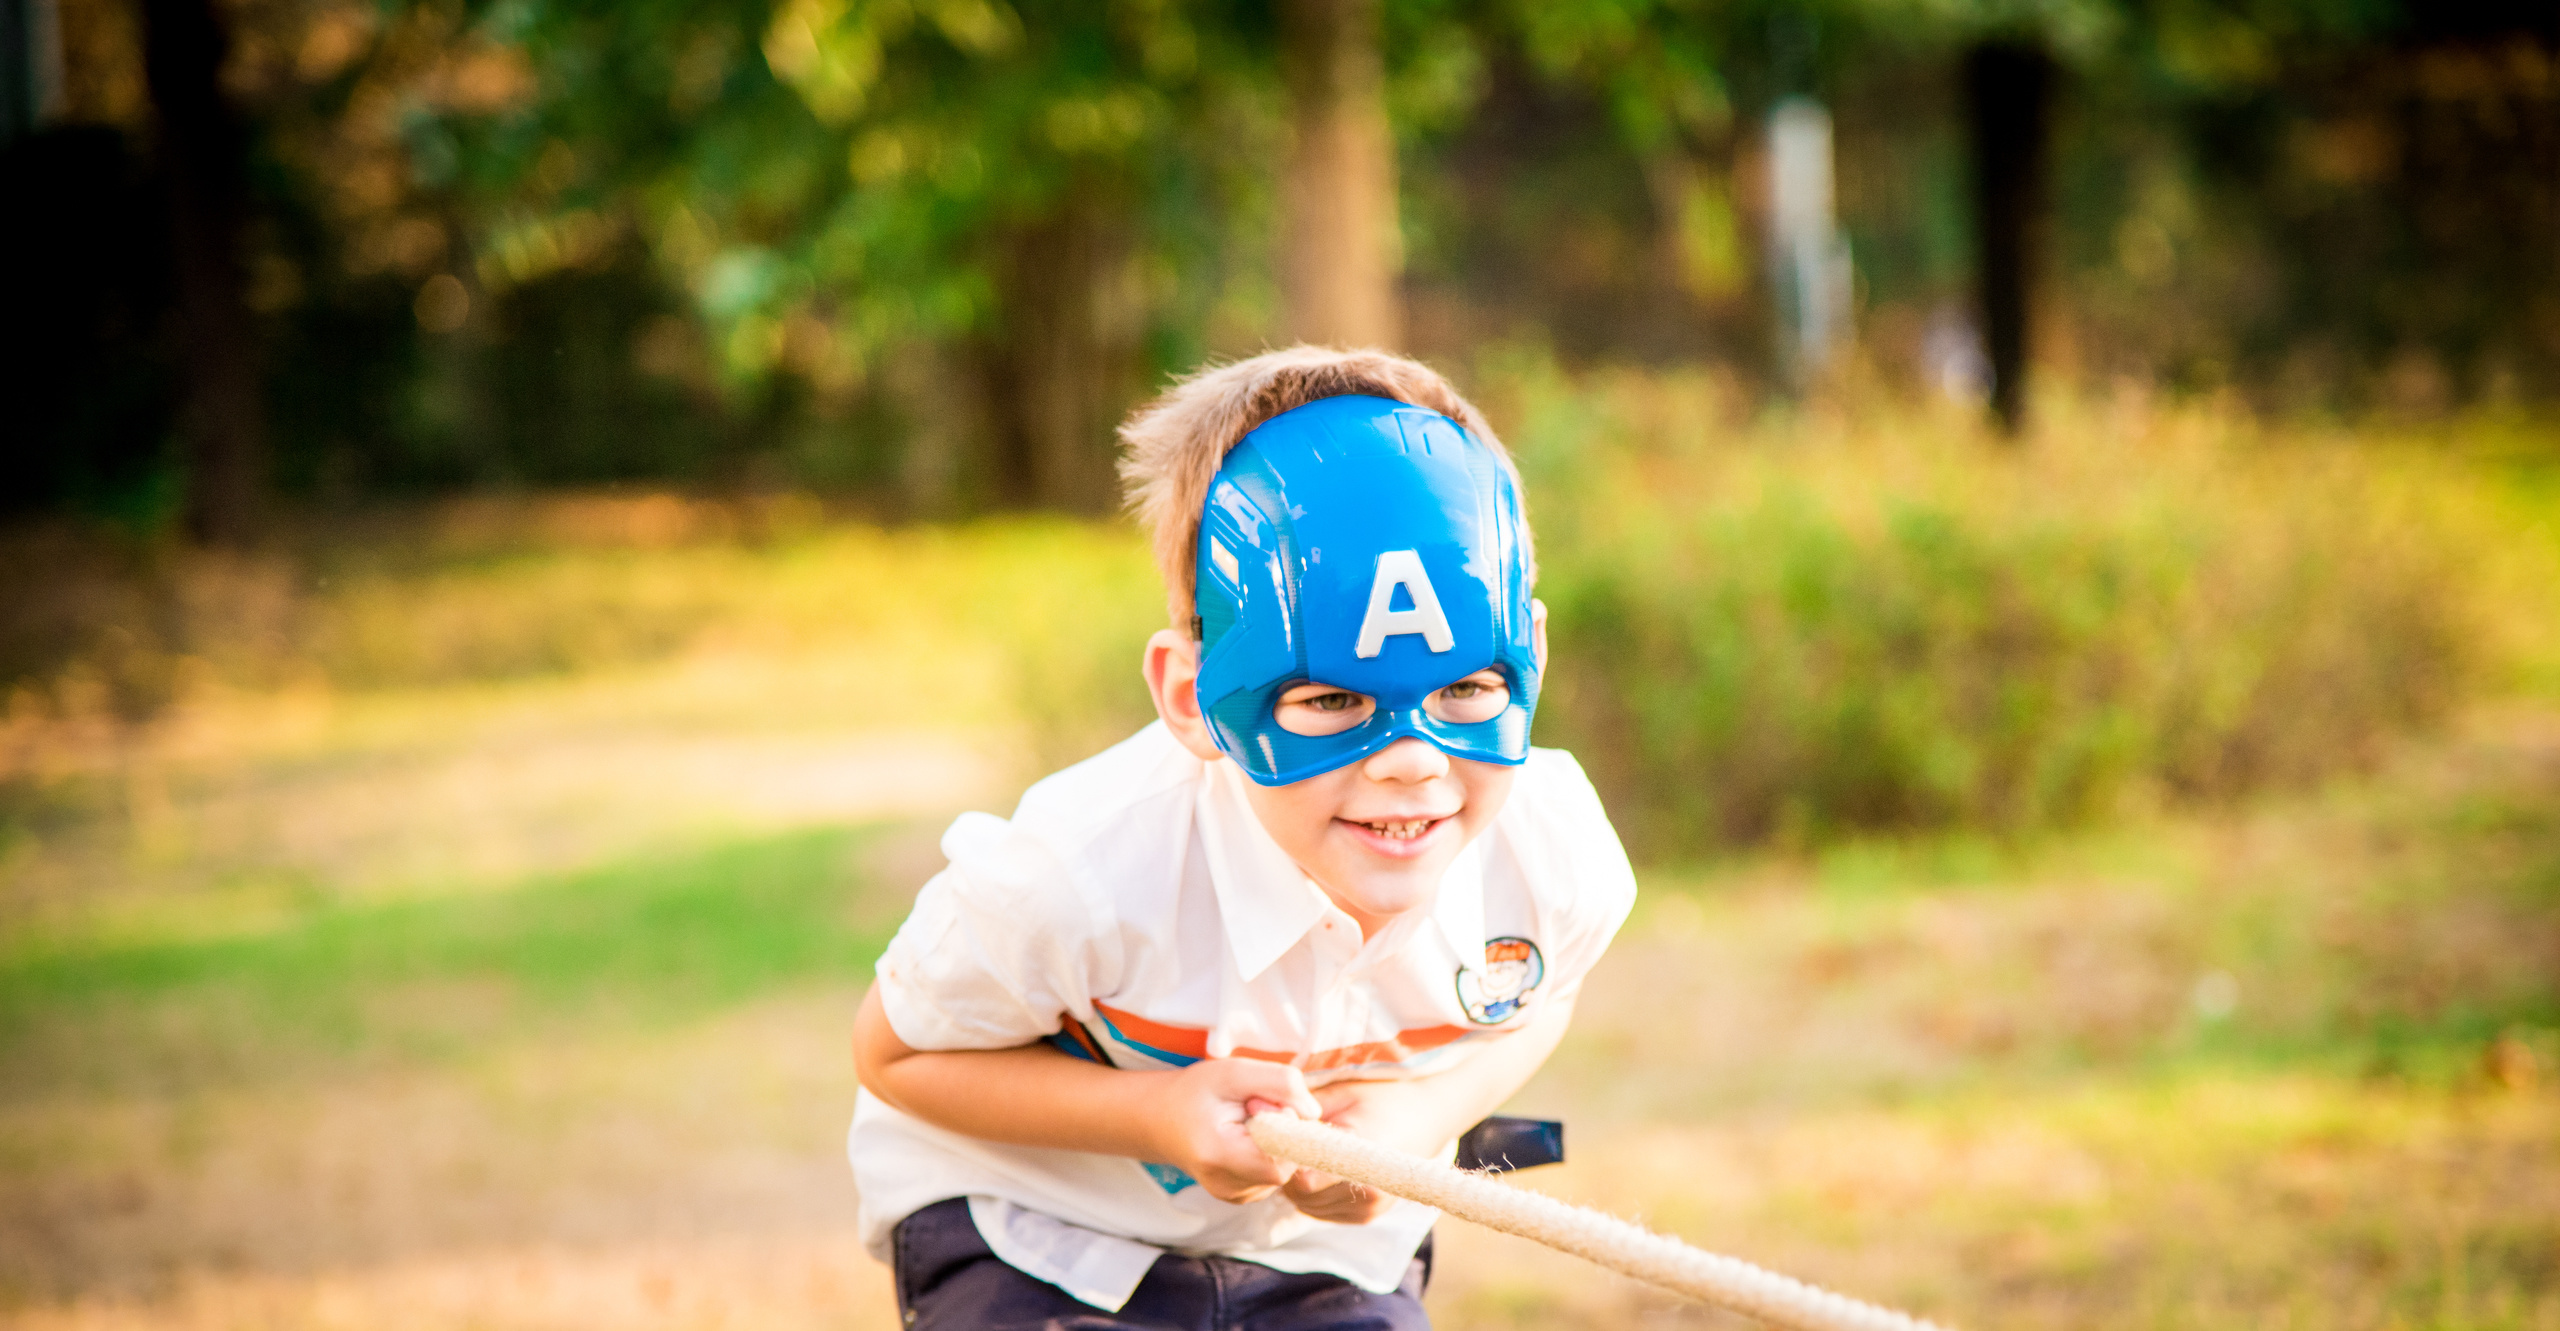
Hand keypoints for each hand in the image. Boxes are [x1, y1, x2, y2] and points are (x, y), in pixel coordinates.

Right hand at [1141, 1058, 1324, 1203]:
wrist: (1161, 1119)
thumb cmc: (1196, 1092)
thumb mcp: (1234, 1071)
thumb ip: (1280, 1082)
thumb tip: (1314, 1112)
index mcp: (1219, 1157)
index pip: (1283, 1157)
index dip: (1284, 1126)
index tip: (1259, 1103)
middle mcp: (1227, 1187)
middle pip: (1287, 1164)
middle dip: (1282, 1133)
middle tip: (1253, 1108)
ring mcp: (1234, 1196)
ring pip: (1284, 1170)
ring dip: (1276, 1143)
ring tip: (1245, 1123)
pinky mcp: (1242, 1196)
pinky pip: (1274, 1175)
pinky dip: (1270, 1153)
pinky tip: (1246, 1138)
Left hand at [1280, 1079, 1454, 1224]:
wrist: (1429, 1117)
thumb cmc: (1384, 1096)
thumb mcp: (1345, 1091)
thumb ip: (1304, 1109)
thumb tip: (1259, 1111)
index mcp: (1366, 1155)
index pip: (1303, 1175)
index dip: (1282, 1154)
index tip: (1272, 1132)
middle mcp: (1371, 1191)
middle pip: (1300, 1194)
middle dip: (1284, 1168)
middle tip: (1281, 1137)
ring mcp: (1369, 1208)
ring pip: (1304, 1205)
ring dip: (1295, 1182)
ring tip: (1300, 1149)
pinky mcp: (1365, 1216)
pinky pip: (1318, 1210)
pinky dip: (1310, 1192)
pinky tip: (1317, 1165)